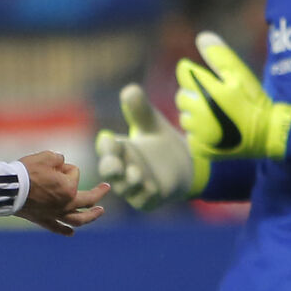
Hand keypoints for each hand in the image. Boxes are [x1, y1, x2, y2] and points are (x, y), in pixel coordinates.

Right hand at [16, 151, 108, 235]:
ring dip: (91, 216)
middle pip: (87, 199)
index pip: (74, 173)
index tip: (50, 165)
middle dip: (98, 192)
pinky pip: (57, 227)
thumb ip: (59, 158)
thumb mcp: (46, 156)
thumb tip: (61, 162)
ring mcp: (56, 214)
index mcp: (69, 188)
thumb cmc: (28, 171)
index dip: (63, 166)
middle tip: (106, 188)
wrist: (10, 189)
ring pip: (78, 219)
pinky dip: (65, 230)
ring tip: (100, 211)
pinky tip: (71, 233)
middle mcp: (66, 204)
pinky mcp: (44, 220)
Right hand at [95, 84, 205, 210]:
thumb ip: (141, 110)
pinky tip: (152, 186)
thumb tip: (130, 90)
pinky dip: (146, 194)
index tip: (111, 139)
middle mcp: (122, 170)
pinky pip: (143, 200)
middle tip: (115, 163)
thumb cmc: (160, 142)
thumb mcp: (152, 123)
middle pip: (108, 170)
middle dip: (109, 167)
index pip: (106, 148)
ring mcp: (133, 187)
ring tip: (137, 172)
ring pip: (125, 188)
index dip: (107, 145)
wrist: (184, 165)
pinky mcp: (148, 200)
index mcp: (119, 150)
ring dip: (129, 181)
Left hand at [176, 32, 290, 159]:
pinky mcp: (199, 149)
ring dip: (195, 115)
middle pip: (181, 97)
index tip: (207, 79)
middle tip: (214, 99)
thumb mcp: (240, 74)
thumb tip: (201, 37)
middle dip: (194, 95)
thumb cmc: (253, 101)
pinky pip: (190, 136)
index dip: (193, 73)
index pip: (184, 73)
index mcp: (207, 92)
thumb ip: (219, 56)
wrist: (266, 134)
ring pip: (184, 118)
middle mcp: (199, 114)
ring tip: (216, 116)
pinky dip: (199, 133)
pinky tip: (215, 131)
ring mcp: (198, 133)